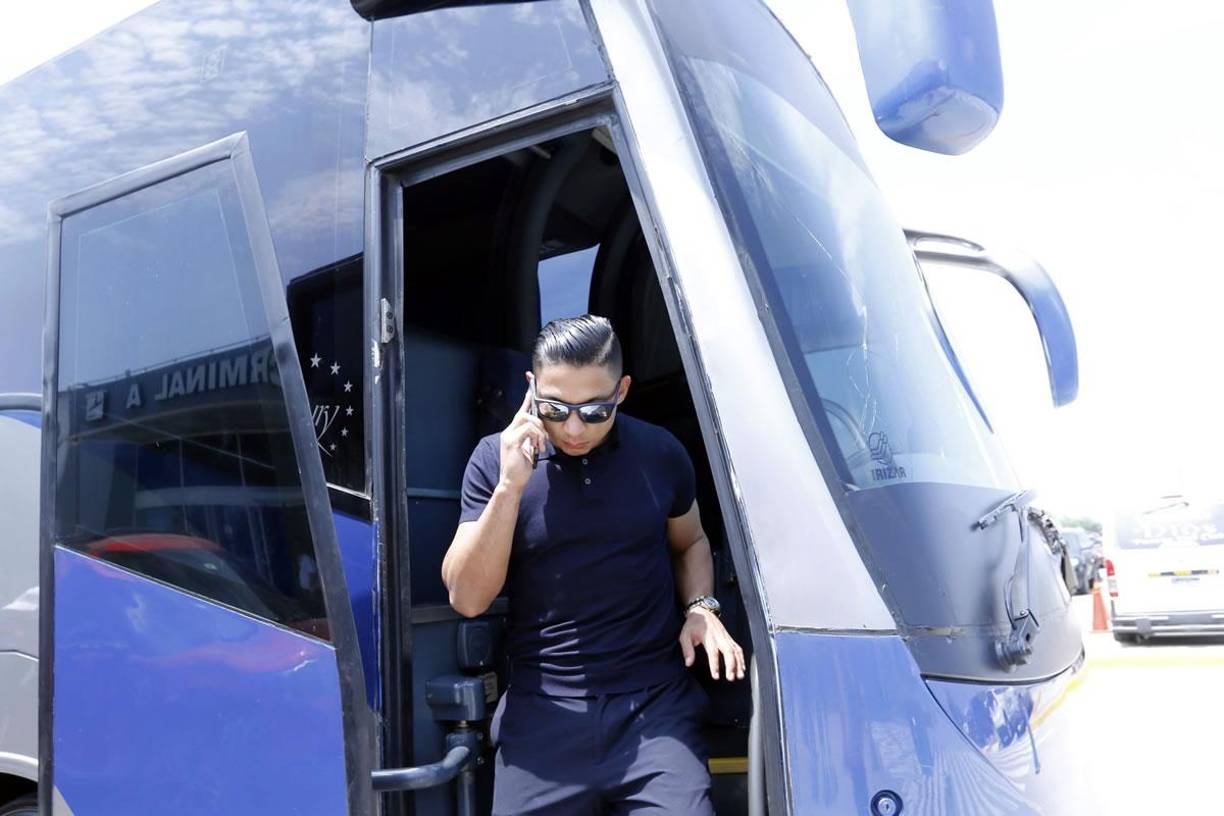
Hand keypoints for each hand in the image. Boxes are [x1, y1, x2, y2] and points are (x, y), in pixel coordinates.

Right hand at [498, 375, 547, 492]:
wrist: (511, 482)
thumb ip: (532, 437)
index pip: (521, 410)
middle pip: (524, 413)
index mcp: (512, 431)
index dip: (528, 398)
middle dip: (538, 420)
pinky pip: (528, 429)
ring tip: (540, 446)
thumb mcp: (529, 449)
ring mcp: (508, 435)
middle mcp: (508, 431)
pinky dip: (536, 437)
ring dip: (539, 432)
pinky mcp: (511, 441)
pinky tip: (537, 448)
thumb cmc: (521, 468)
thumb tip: (541, 430)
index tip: (531, 382)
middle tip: (544, 437)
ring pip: (528, 420)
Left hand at [679, 607, 744, 680]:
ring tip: (740, 676)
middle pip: (729, 651)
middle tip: (731, 678)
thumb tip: (688, 664)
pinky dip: (741, 658)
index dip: (715, 665)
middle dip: (731, 665)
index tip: (716, 676)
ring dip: (739, 663)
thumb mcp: (685, 635)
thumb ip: (687, 649)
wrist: (702, 611)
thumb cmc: (692, 625)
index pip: (713, 652)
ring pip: (736, 650)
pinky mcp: (729, 638)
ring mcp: (726, 637)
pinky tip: (742, 668)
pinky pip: (738, 648)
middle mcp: (720, 637)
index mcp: (708, 637)